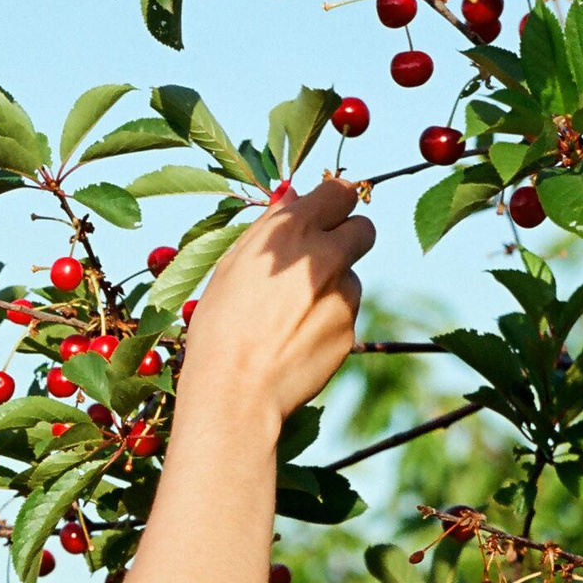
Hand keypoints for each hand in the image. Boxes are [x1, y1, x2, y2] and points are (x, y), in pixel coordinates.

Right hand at [181, 177, 372, 421]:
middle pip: (364, 228)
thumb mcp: (232, 267)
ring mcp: (343, 294)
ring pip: (352, 276)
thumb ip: (269, 228)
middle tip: (319, 258)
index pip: (338, 192)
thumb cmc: (219, 327)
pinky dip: (328, 320)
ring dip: (332, 286)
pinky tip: (296, 338)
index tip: (325, 214)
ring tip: (291, 315)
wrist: (235, 390)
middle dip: (346, 237)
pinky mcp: (350, 328)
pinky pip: (346, 313)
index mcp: (291, 231)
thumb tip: (293, 197)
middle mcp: (325, 256)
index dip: (332, 202)